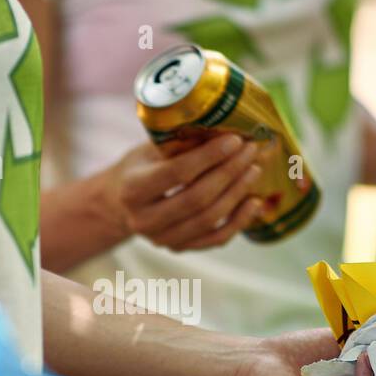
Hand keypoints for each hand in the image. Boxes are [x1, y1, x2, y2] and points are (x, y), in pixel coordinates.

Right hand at [103, 134, 266, 250]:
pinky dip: (239, 221)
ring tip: (254, 170)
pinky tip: (254, 202)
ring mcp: (162, 239)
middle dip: (229, 173)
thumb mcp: (151, 149)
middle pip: (197, 198)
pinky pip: (215, 239)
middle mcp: (144, 220)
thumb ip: (180, 143)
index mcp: (133, 189)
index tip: (234, 140)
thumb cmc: (141, 167)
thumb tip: (226, 127)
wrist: (121, 202)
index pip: (177, 173)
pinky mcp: (179, 248)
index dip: (209, 156)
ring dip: (237, 193)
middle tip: (250, 151)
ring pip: (209, 219)